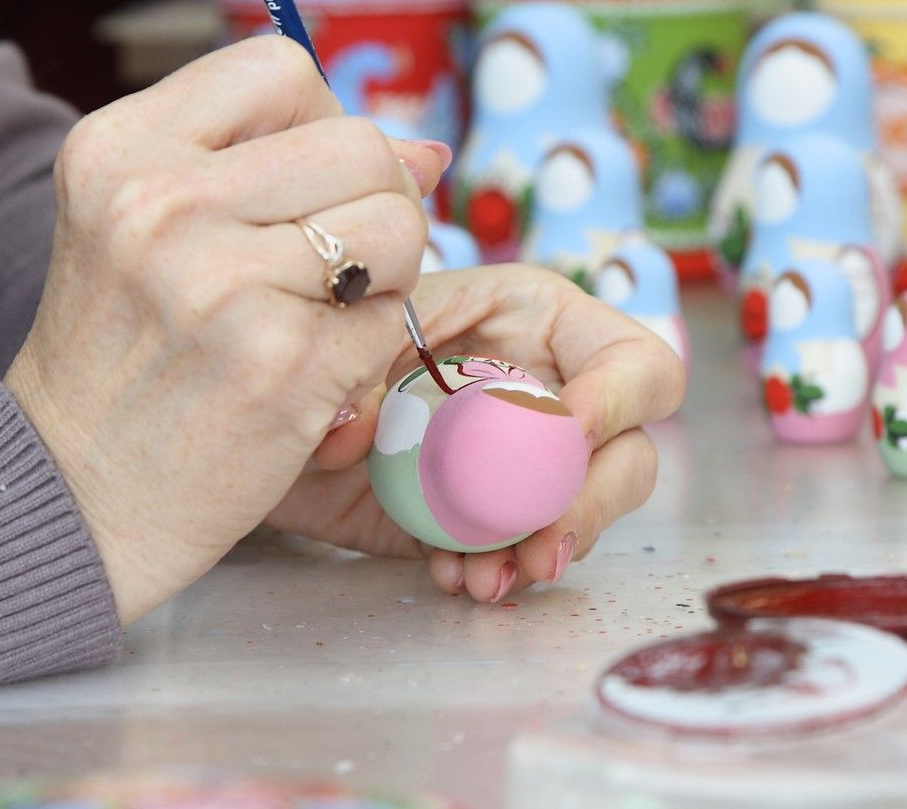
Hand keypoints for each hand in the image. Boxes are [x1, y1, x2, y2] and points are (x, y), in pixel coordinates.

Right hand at [5, 36, 450, 623]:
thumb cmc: (128, 353)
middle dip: (379, 201)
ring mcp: (226, 286)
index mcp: (122, 149)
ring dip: (386, 276)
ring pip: (399, 227)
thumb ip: (276, 164)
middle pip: (363, 145)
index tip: (310, 183)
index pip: (282, 67)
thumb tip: (430, 149)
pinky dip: (373, 349)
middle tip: (337, 261)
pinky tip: (315, 372)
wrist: (74, 495)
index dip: (324, 121)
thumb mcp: (151, 226)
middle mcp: (164, 205)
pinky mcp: (284, 364)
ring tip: (325, 313)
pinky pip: (394, 319)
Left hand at [265, 264, 686, 601]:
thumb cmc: (324, 339)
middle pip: (632, 454)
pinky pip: (520, 554)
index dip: (618, 400)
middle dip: (594, 505)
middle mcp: (553, 393)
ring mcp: (528, 464)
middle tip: (543, 545)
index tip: (566, 437)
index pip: (636, 363)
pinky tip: (452, 577)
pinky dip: (494, 573)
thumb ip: (364, 359)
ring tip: (485, 580)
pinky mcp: (493, 519)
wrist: (270, 409)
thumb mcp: (352, 324)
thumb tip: (358, 431)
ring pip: (585, 515)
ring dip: (543, 553)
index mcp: (544, 324)